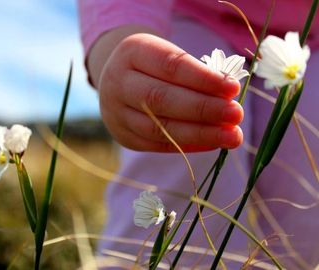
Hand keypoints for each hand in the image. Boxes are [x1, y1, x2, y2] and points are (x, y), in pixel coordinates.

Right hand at [97, 33, 242, 151]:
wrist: (116, 80)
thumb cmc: (152, 66)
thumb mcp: (167, 56)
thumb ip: (194, 73)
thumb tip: (229, 97)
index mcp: (133, 52)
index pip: (170, 66)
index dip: (203, 79)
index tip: (233, 88)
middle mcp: (119, 82)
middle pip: (161, 98)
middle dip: (203, 108)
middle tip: (236, 114)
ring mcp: (116, 112)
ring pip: (158, 127)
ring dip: (199, 133)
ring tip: (231, 136)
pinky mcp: (123, 135)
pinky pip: (156, 144)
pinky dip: (187, 145)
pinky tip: (211, 143)